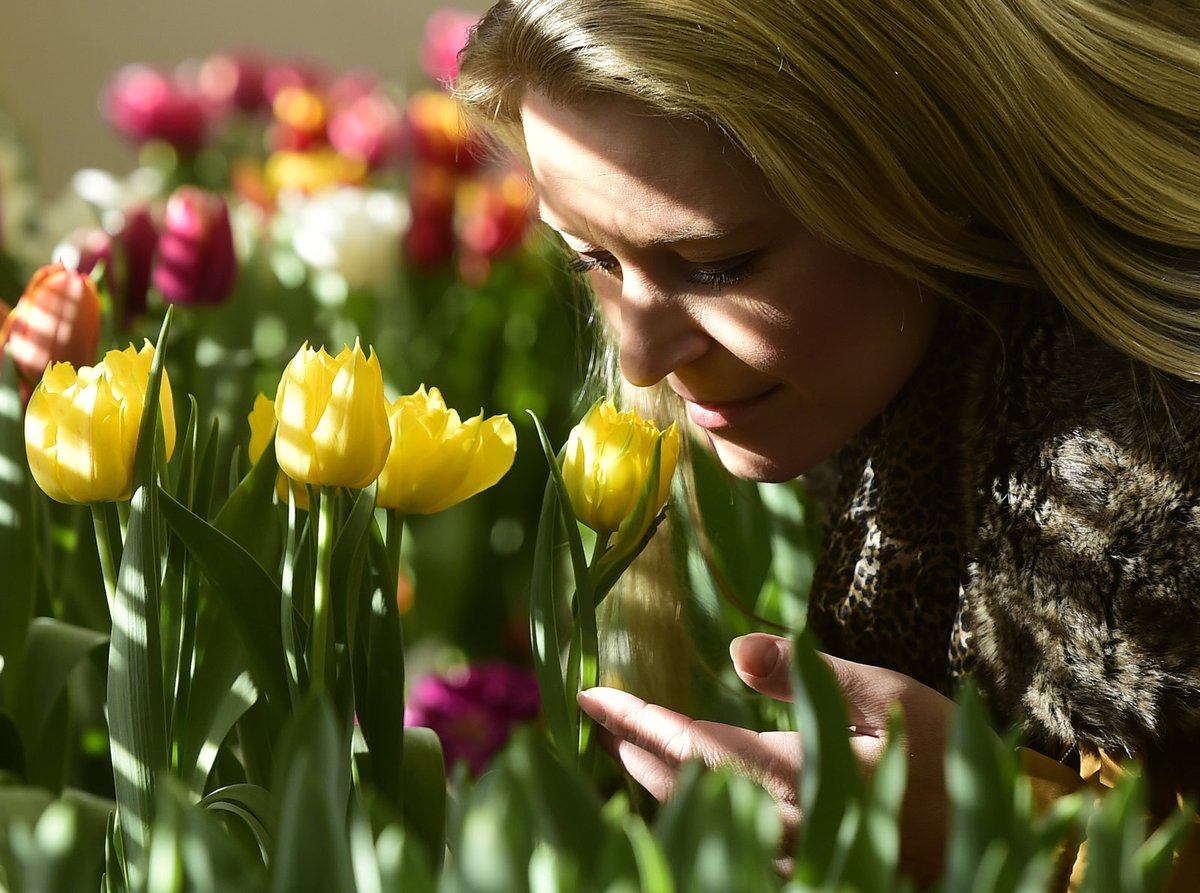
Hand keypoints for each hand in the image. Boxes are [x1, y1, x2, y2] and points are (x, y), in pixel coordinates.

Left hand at [576, 633, 955, 881]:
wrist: (994, 836)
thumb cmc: (948, 759)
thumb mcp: (890, 697)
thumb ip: (808, 675)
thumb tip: (735, 651)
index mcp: (797, 775)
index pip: (691, 746)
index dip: (635, 720)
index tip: (590, 694)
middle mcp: (781, 824)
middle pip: (683, 789)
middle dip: (635, 750)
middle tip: (601, 715)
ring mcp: (791, 854)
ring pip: (702, 819)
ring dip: (660, 782)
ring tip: (632, 746)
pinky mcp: (806, 865)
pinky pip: (733, 836)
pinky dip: (700, 806)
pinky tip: (693, 786)